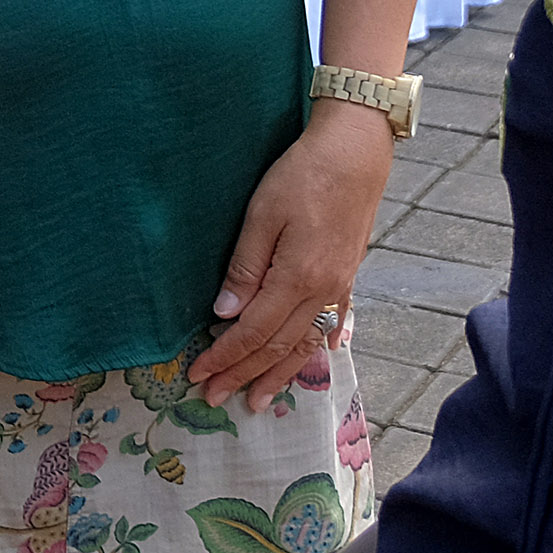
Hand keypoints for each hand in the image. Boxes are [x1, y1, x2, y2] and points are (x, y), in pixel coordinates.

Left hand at [193, 100, 394, 408]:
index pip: (252, 332)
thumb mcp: (262, 216)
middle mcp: (323, 291)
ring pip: (305, 343)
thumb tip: (223, 316)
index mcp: (297, 278)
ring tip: (257, 400)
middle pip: (277, 347)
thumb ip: (244, 269)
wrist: (355, 152)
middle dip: (243, 375)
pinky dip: (317, 346)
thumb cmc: (303, 175)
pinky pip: (330, 323)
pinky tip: (317, 356)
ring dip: (278, 374)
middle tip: (215, 398)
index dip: (223, 357)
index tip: (197, 376)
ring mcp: (340, 286)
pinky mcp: (348, 275)